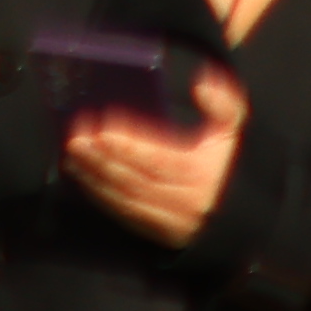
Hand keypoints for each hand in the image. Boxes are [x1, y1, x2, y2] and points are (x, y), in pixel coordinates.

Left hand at [60, 65, 244, 249]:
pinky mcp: (153, 228)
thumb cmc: (226, 162)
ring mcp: (166, 218)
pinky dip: (98, 192)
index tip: (104, 127)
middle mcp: (183, 199)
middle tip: (77, 137)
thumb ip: (223, 102)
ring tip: (74, 152)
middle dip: (102, 156)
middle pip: (134, 177)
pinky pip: (120, 210)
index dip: (130, 144)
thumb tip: (202, 82)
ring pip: (123, 195)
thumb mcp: (233, 129)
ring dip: (94, 173)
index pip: (159, 158)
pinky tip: (83, 175)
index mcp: (200, 172)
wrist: (236, 210)